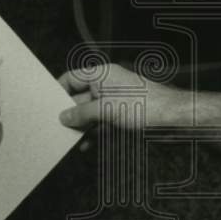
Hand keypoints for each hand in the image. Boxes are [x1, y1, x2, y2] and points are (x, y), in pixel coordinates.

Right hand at [57, 63, 192, 131]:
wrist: (172, 118)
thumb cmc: (145, 105)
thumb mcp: (107, 109)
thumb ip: (82, 113)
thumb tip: (64, 116)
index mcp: (101, 74)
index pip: (72, 78)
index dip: (59, 91)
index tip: (48, 107)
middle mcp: (106, 85)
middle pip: (79, 97)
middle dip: (68, 113)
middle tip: (54, 128)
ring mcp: (114, 100)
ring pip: (89, 112)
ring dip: (80, 126)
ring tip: (66, 140)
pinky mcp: (121, 114)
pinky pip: (100, 122)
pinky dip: (92, 132)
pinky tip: (84, 145)